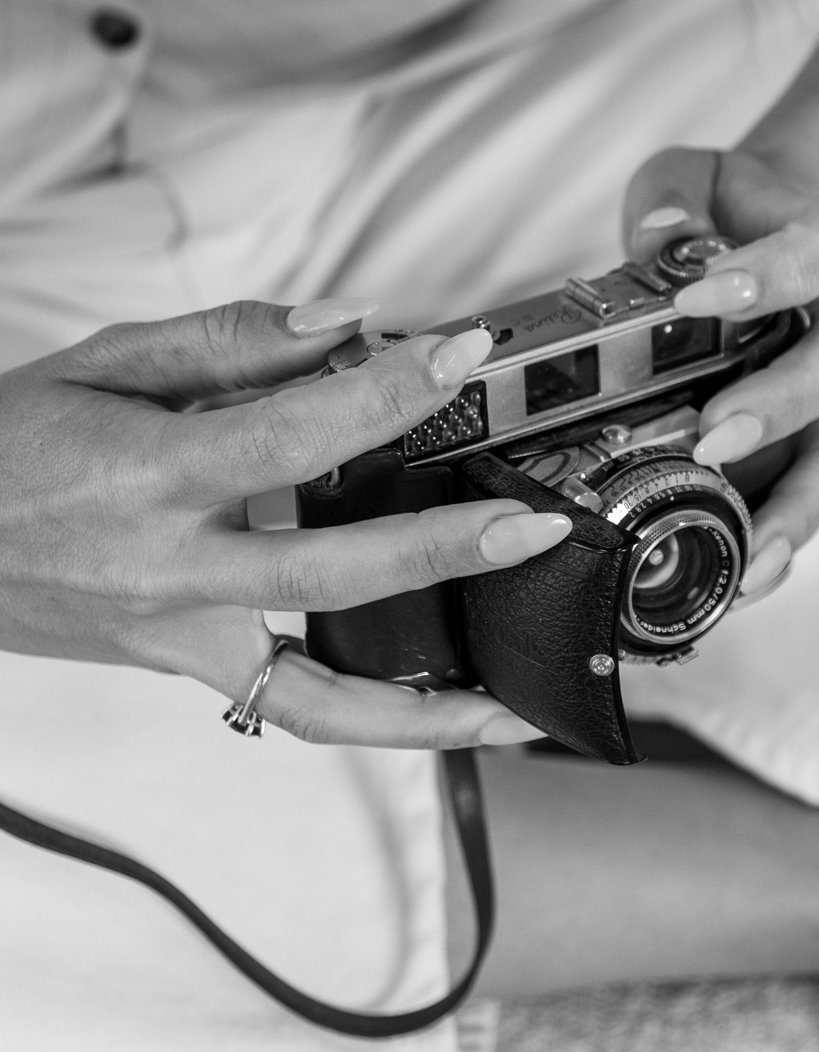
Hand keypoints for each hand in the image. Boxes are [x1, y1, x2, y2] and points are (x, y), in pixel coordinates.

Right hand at [0, 300, 573, 745]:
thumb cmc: (8, 444)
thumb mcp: (103, 359)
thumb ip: (230, 339)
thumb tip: (349, 324)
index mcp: (146, 474)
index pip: (293, 432)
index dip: (389, 390)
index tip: (465, 350)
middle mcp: (168, 569)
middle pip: (330, 568)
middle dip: (443, 546)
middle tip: (533, 523)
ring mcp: (179, 637)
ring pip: (322, 688)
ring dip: (432, 693)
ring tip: (519, 689)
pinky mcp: (184, 670)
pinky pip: (294, 713)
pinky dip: (379, 726)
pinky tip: (453, 719)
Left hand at [623, 148, 818, 596]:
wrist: (759, 236)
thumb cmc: (719, 209)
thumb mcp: (687, 179)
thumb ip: (673, 197)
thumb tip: (660, 239)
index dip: (773, 275)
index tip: (700, 295)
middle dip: (779, 407)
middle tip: (712, 435)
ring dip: (793, 507)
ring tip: (745, 553)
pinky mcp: (801, 450)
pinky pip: (803, 502)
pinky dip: (777, 546)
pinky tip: (738, 584)